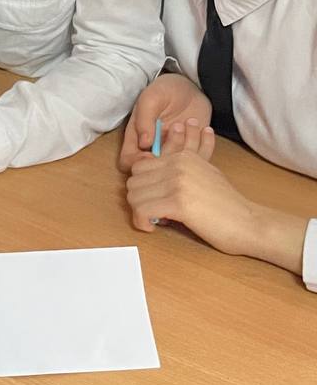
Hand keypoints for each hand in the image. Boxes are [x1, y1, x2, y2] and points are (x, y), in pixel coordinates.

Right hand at [119, 74, 212, 172]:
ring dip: (185, 149)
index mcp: (136, 138)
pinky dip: (204, 147)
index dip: (138, 163)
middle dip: (166, 158)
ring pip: (177, 169)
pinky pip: (199, 160)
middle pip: (152, 171)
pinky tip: (203, 129)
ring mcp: (174, 151)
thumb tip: (144, 143)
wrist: (190, 87)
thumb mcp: (151, 99)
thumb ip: (144, 119)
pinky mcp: (193, 150)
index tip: (152, 153)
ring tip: (189, 125)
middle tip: (176, 136)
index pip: (128, 162)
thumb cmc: (165, 90)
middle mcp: (153, 149)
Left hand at [126, 136, 306, 274]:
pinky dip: (142, 222)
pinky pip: (142, 210)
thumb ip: (177, 172)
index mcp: (183, 157)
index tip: (153, 200)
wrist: (250, 223)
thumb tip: (149, 178)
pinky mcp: (178, 202)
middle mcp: (179, 164)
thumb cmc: (226, 205)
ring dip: (140, 212)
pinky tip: (153, 228)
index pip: (139, 167)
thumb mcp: (202, 175)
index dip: (142, 186)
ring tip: (156, 220)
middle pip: (133, 181)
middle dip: (139, 200)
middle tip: (153, 213)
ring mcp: (178, 181)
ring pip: (134, 196)